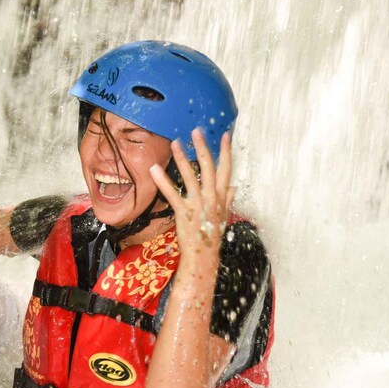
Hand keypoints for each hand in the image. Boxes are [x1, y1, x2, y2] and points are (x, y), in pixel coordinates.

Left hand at [149, 129, 233, 258]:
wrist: (204, 256)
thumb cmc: (212, 235)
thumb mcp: (223, 216)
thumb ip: (228, 200)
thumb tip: (234, 188)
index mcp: (222, 197)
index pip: (227, 169)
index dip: (226, 152)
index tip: (225, 135)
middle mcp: (212, 198)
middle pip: (209, 168)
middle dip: (203, 148)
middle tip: (196, 131)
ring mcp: (198, 205)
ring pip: (191, 177)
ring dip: (182, 159)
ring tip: (175, 143)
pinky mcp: (184, 212)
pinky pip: (172, 194)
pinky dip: (163, 181)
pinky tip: (154, 169)